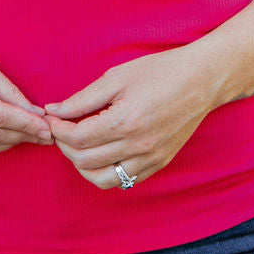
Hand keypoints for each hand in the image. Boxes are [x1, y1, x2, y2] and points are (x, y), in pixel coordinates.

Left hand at [44, 46, 213, 190]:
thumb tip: (54, 111)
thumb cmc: (160, 72)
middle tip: (61, 129)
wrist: (201, 80)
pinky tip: (101, 154)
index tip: (52, 118)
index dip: (58, 129)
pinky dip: (106, 173)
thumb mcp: (117, 77)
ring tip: (78, 146)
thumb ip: (83, 98)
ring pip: (102, 180)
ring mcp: (150, 159)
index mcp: (125, 121)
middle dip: (64, 146)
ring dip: (82, 165)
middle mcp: (138, 146)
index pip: (77, 138)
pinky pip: (124, 182)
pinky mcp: (159, 164)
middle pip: (84, 161)